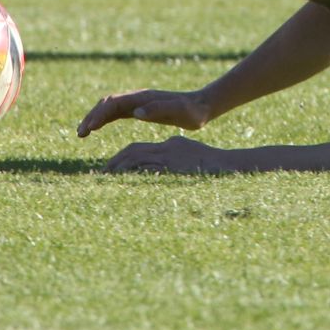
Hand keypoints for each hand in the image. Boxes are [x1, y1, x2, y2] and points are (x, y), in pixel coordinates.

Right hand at [77, 87, 212, 136]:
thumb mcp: (179, 111)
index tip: (89, 128)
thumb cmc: (193, 111)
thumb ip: (159, 110)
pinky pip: (117, 113)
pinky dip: (104, 119)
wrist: (203, 106)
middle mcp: (138, 98)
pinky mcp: (141, 109)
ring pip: (109, 108)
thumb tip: (136, 113)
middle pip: (107, 103)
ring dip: (94, 117)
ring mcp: (138, 103)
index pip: (114, 104)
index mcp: (143, 98)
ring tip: (82, 133)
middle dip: (91, 116)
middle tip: (80, 133)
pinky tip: (97, 128)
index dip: (99, 115)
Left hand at [102, 135, 232, 174]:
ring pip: (137, 159)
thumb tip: (158, 171)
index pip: (138, 148)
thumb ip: (173, 160)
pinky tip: (122, 183)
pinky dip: (133, 174)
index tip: (110, 168)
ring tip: (106, 179)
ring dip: (119, 168)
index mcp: (169, 146)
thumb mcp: (189, 159)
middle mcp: (167, 149)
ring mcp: (170, 157)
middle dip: (115, 162)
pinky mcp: (173, 166)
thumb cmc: (212, 165)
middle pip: (133, 151)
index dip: (121, 158)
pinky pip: (147, 169)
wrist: (229, 164)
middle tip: (101, 174)